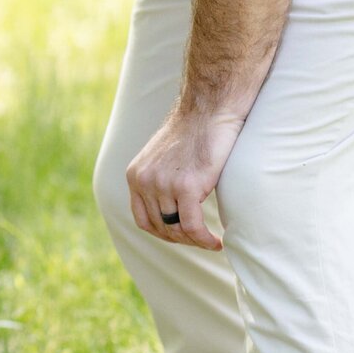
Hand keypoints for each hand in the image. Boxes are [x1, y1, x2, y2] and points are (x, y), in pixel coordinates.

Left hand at [125, 107, 244, 249]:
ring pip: (177, 230)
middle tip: (202, 240)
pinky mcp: (186, 187)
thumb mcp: (164, 158)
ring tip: (211, 241)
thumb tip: (169, 213)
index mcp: (136, 175)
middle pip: (161, 227)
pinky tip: (217, 242)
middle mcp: (144, 181)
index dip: (164, 233)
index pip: (143, 220)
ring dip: (195, 241)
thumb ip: (159, 181)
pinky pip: (193, 227)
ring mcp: (163, 185)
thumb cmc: (194, 132)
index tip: (183, 236)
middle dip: (182, 239)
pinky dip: (205, 240)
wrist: (209, 110)